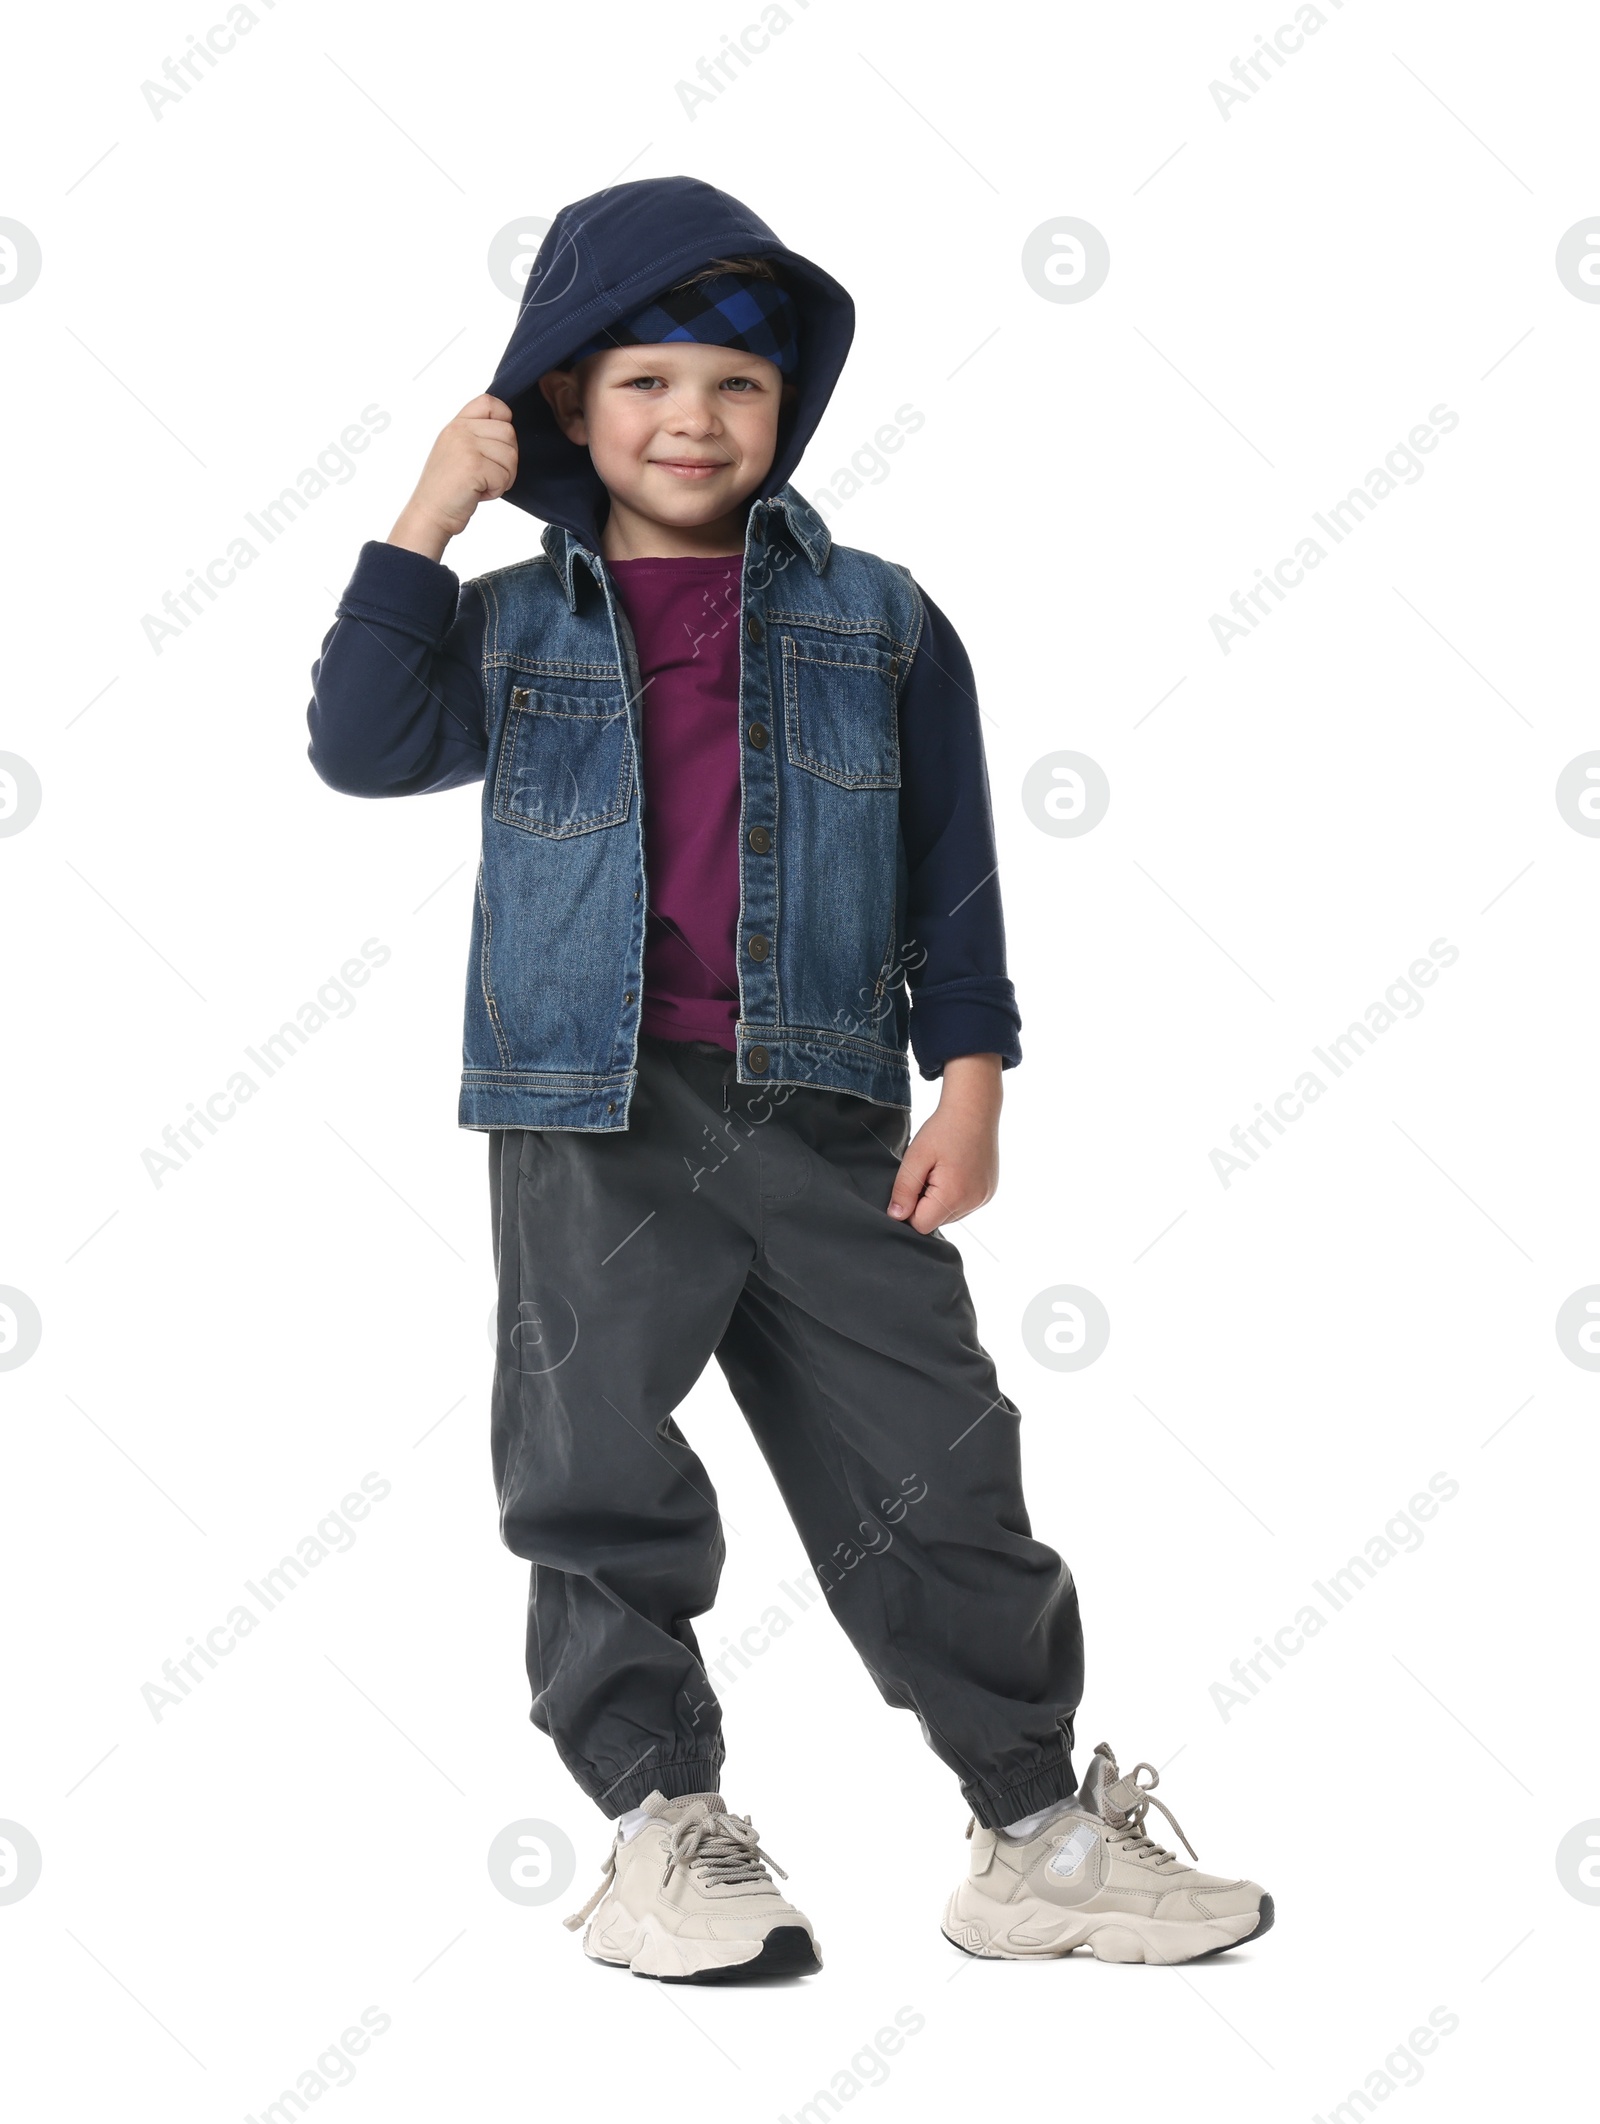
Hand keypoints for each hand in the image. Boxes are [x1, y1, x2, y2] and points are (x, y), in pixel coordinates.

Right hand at [388, 394, 518, 560]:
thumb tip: (507, 428)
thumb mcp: (455, 450)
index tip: (496, 444)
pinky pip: (504, 476)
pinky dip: (497, 490)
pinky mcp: (474, 466)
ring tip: (481, 484)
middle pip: (509, 433)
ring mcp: (466, 446)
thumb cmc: (446, 488)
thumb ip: (475, 435)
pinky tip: (478, 493)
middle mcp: (460, 430)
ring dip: (503, 477)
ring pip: (511, 456)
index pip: (491, 403)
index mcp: (457, 424)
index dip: (504, 420)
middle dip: (507, 460)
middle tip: (488, 475)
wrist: (429, 513)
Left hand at [887, 1054, 1001, 1233]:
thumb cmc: (943, 1130)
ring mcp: (984, 1198)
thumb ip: (904, 1189)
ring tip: (941, 1171)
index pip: (921, 1225)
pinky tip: (954, 1172)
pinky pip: (964, 1206)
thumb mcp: (915, 1157)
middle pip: (936, 1222)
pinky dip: (954, 1196)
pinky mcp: (988, 1193)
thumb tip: (896, 1216)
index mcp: (953, 1195)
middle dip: (925, 1204)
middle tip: (926, 1173)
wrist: (974, 1110)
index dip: (909, 1209)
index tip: (911, 1184)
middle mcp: (973, 1202)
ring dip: (940, 1201)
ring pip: (950, 1215)